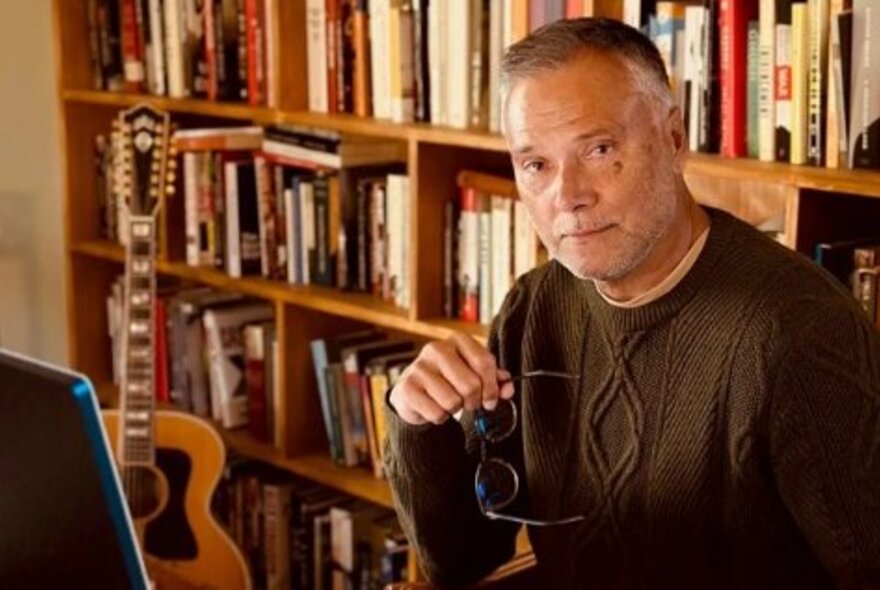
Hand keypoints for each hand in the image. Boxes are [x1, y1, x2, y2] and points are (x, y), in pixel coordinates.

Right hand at [389, 333, 516, 425]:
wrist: (414, 393)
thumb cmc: (448, 382)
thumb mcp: (473, 375)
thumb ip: (494, 380)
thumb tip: (508, 388)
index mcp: (457, 340)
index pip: (484, 361)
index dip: (492, 386)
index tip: (491, 400)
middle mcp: (436, 349)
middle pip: (471, 385)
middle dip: (474, 401)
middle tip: (468, 403)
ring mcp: (419, 367)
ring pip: (453, 401)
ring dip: (455, 409)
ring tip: (448, 402)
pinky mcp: (407, 387)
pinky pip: (437, 413)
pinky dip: (440, 417)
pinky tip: (434, 407)